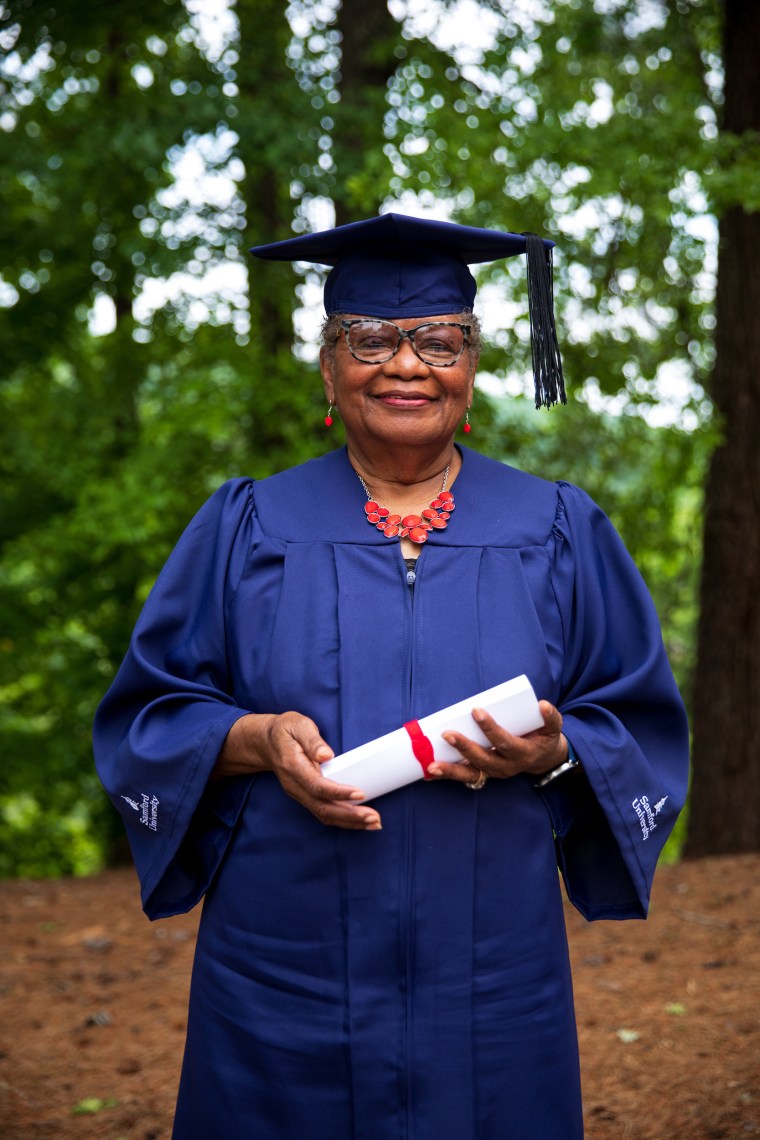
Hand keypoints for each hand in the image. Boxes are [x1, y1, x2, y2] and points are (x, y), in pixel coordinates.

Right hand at [213, 711, 381, 830]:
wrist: (266, 743)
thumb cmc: (285, 731)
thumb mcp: (298, 725)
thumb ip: (312, 740)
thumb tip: (326, 755)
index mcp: (293, 767)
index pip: (317, 786)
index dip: (339, 793)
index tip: (360, 794)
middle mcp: (295, 786)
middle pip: (323, 808)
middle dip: (350, 815)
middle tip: (374, 818)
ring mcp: (299, 794)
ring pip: (324, 815)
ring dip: (350, 822)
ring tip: (373, 823)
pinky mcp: (305, 797)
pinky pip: (323, 813)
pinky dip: (343, 820)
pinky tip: (360, 821)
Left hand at [426, 700, 566, 786]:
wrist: (544, 760)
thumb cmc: (544, 739)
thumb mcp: (553, 728)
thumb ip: (550, 717)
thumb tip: (542, 704)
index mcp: (522, 754)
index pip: (505, 742)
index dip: (491, 728)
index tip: (476, 710)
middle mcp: (506, 767)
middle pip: (483, 759)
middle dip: (464, 748)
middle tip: (447, 734)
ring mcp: (494, 772)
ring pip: (471, 774)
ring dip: (450, 771)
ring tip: (431, 766)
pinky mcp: (484, 774)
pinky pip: (465, 777)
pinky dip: (448, 775)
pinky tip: (430, 772)